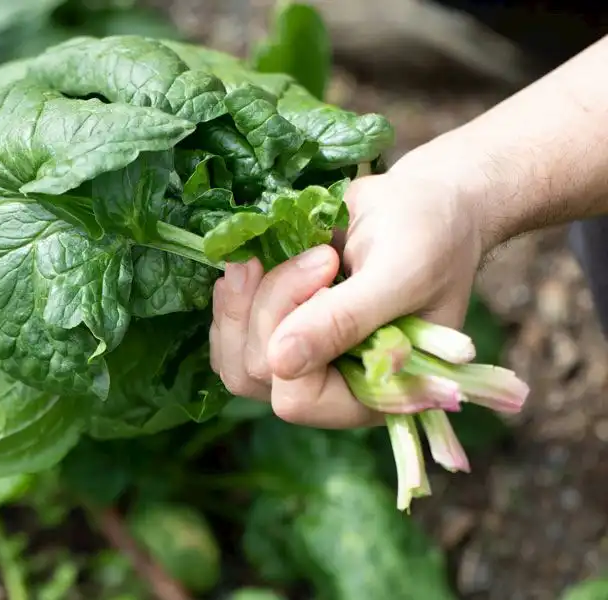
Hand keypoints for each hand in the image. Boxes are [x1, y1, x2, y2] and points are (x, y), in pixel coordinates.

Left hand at [209, 165, 483, 427]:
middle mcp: (331, 387)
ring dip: (243, 302)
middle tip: (319, 255)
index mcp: (373, 395)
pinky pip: (227, 333)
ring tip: (272, 257)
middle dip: (272, 306)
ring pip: (233, 358)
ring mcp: (299, 361)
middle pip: (256, 374)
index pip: (299, 399)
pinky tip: (252, 263)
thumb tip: (281, 362)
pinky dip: (233, 296)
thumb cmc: (428, 237)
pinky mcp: (274, 331)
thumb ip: (346, 320)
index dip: (295, 338)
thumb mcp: (399, 274)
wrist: (419, 204)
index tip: (327, 269)